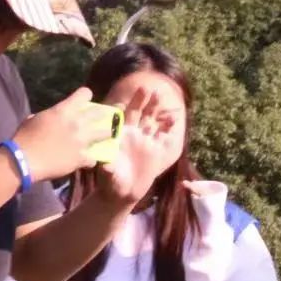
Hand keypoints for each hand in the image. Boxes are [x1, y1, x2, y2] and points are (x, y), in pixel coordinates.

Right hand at [12, 88, 113, 181]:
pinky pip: (94, 158)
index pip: (84, 94)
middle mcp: (76, 123)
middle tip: (105, 116)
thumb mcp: (34, 119)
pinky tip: (86, 160)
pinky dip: (90, 159)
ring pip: (106, 133)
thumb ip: (49, 115)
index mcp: (62, 111)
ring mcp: (81, 141)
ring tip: (105, 136)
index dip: (85, 96)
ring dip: (105, 135)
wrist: (23, 160)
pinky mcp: (82, 157)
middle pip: (101, 113)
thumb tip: (52, 116)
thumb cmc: (23, 138)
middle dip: (104, 113)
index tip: (85, 99)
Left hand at [92, 84, 184, 206]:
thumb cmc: (111, 182)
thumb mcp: (108, 176)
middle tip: (146, 88)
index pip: (121, 118)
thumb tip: (106, 165)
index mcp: (119, 138)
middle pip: (138, 114)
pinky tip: (173, 120)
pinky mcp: (157, 151)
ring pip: (152, 122)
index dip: (124, 107)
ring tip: (161, 98)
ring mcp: (146, 142)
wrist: (125, 192)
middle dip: (142, 101)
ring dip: (156, 110)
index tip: (125, 99)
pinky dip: (169, 128)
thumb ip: (108, 168)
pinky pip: (165, 137)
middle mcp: (133, 136)